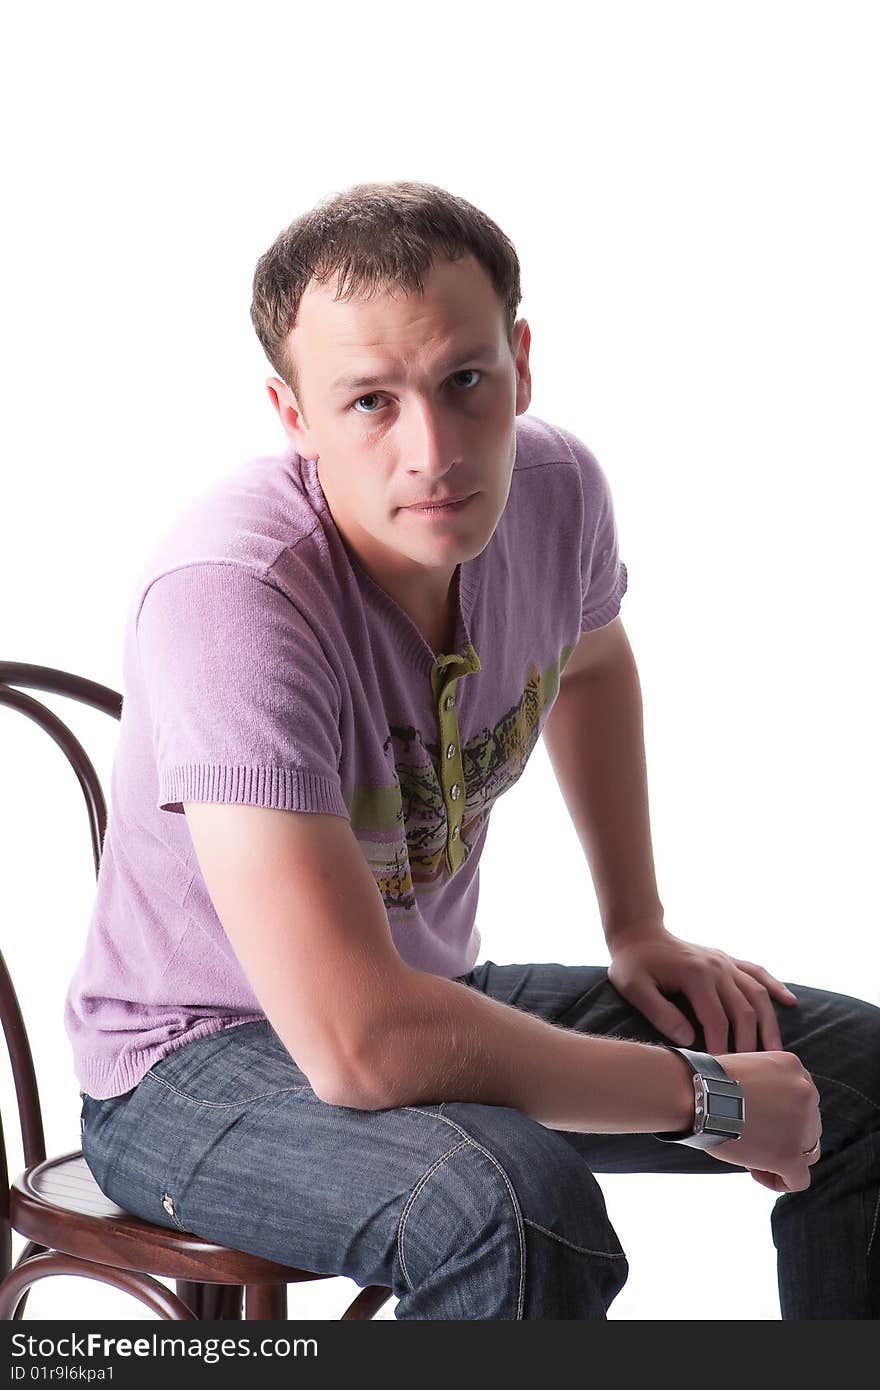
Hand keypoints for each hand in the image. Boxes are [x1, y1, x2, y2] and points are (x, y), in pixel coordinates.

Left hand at [606, 924, 798, 1054]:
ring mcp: (725, 962)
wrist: (639, 933)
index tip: (725, 1074)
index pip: (716, 1019)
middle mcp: (717, 967)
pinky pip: (758, 972)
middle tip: (755, 1073)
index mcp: (695, 975)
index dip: (722, 1048)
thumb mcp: (634, 988)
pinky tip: (789, 1003)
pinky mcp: (728, 960)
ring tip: (777, 1052)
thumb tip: (688, 1040)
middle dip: (751, 1043)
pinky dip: (775, 987)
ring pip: (757, 994)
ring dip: (769, 1023)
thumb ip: (659, 1013)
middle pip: (744, 1010)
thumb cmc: (633, 963)